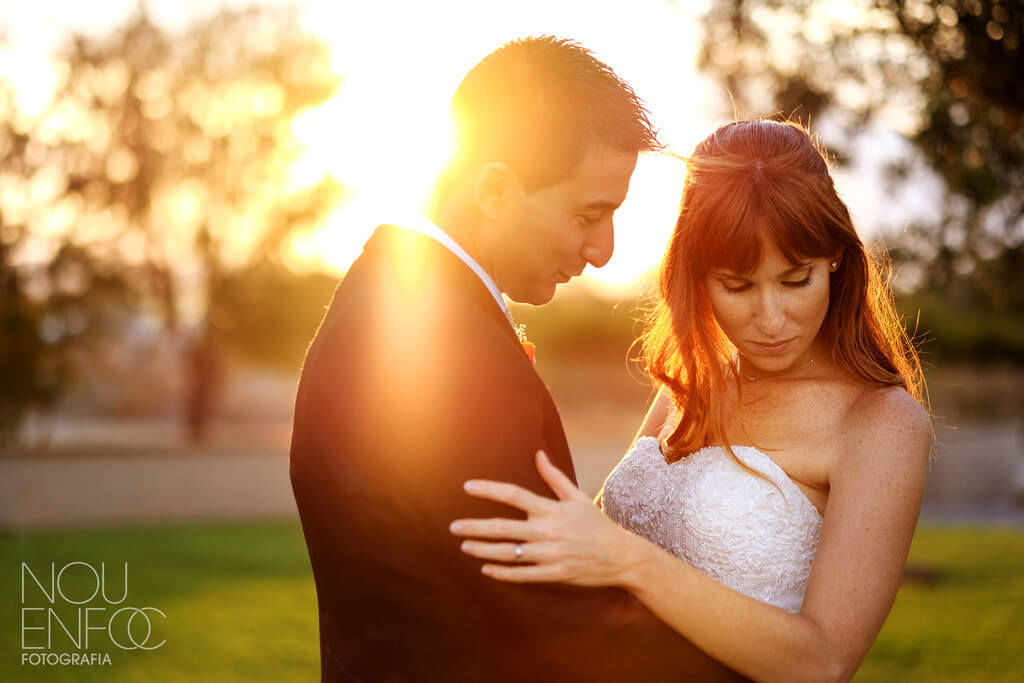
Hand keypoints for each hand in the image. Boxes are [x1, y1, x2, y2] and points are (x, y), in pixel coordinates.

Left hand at [449, 450, 638, 586]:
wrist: (620, 557)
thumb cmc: (596, 525)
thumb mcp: (576, 497)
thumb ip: (554, 477)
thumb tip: (538, 454)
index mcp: (551, 509)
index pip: (514, 495)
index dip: (489, 490)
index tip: (467, 487)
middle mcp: (547, 532)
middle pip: (503, 528)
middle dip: (475, 527)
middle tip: (453, 527)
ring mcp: (549, 555)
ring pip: (508, 553)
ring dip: (483, 550)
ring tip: (464, 547)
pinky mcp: (553, 574)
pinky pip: (522, 575)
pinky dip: (502, 572)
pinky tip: (486, 569)